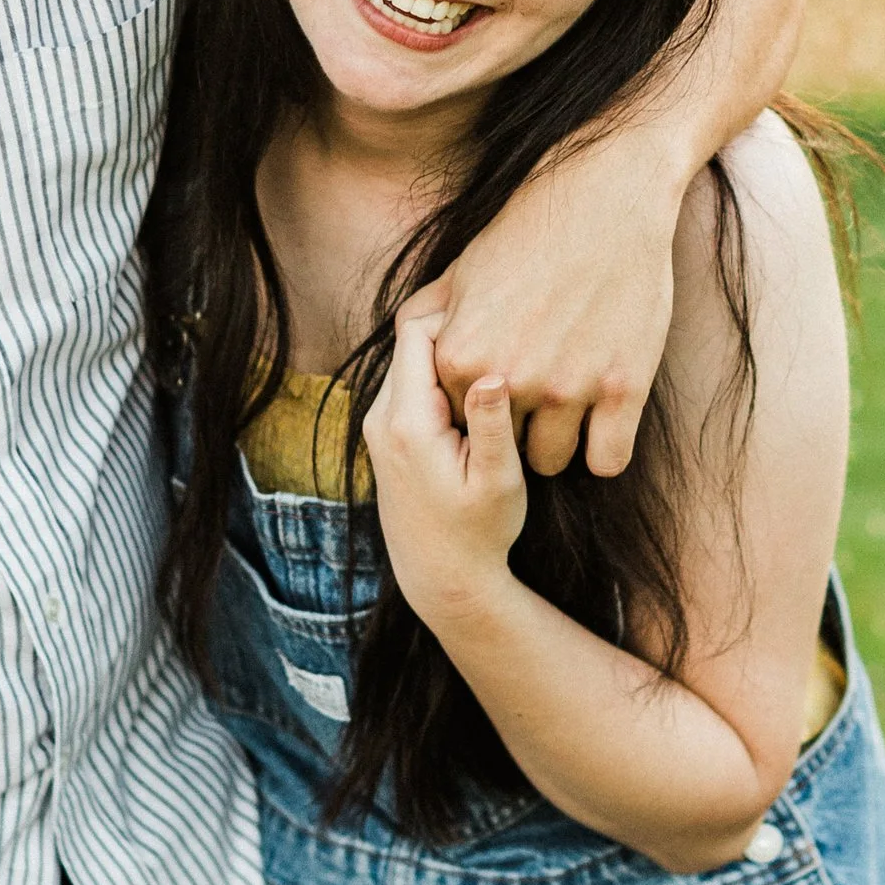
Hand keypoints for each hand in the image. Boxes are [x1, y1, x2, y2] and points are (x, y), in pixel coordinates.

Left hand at [364, 300, 528, 615]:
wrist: (442, 580)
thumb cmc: (480, 534)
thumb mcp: (497, 482)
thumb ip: (491, 424)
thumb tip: (492, 371)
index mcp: (407, 421)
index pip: (417, 332)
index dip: (457, 310)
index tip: (500, 304)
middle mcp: (382, 417)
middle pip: (412, 339)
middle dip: (456, 324)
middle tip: (504, 311)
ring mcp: (381, 425)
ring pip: (413, 359)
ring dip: (451, 350)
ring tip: (498, 341)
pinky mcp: (390, 434)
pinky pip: (413, 381)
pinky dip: (444, 372)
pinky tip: (482, 379)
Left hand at [430, 135, 685, 477]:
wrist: (604, 196)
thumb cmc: (529, 229)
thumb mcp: (461, 272)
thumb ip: (429, 319)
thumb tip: (408, 348)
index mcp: (460, 356)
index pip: (458, 422)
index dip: (480, 410)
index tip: (500, 391)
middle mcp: (508, 379)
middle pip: (501, 448)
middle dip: (518, 429)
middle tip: (540, 391)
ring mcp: (567, 387)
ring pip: (553, 461)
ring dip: (562, 440)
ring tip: (573, 402)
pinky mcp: (622, 389)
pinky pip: (608, 461)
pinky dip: (606, 448)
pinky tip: (607, 418)